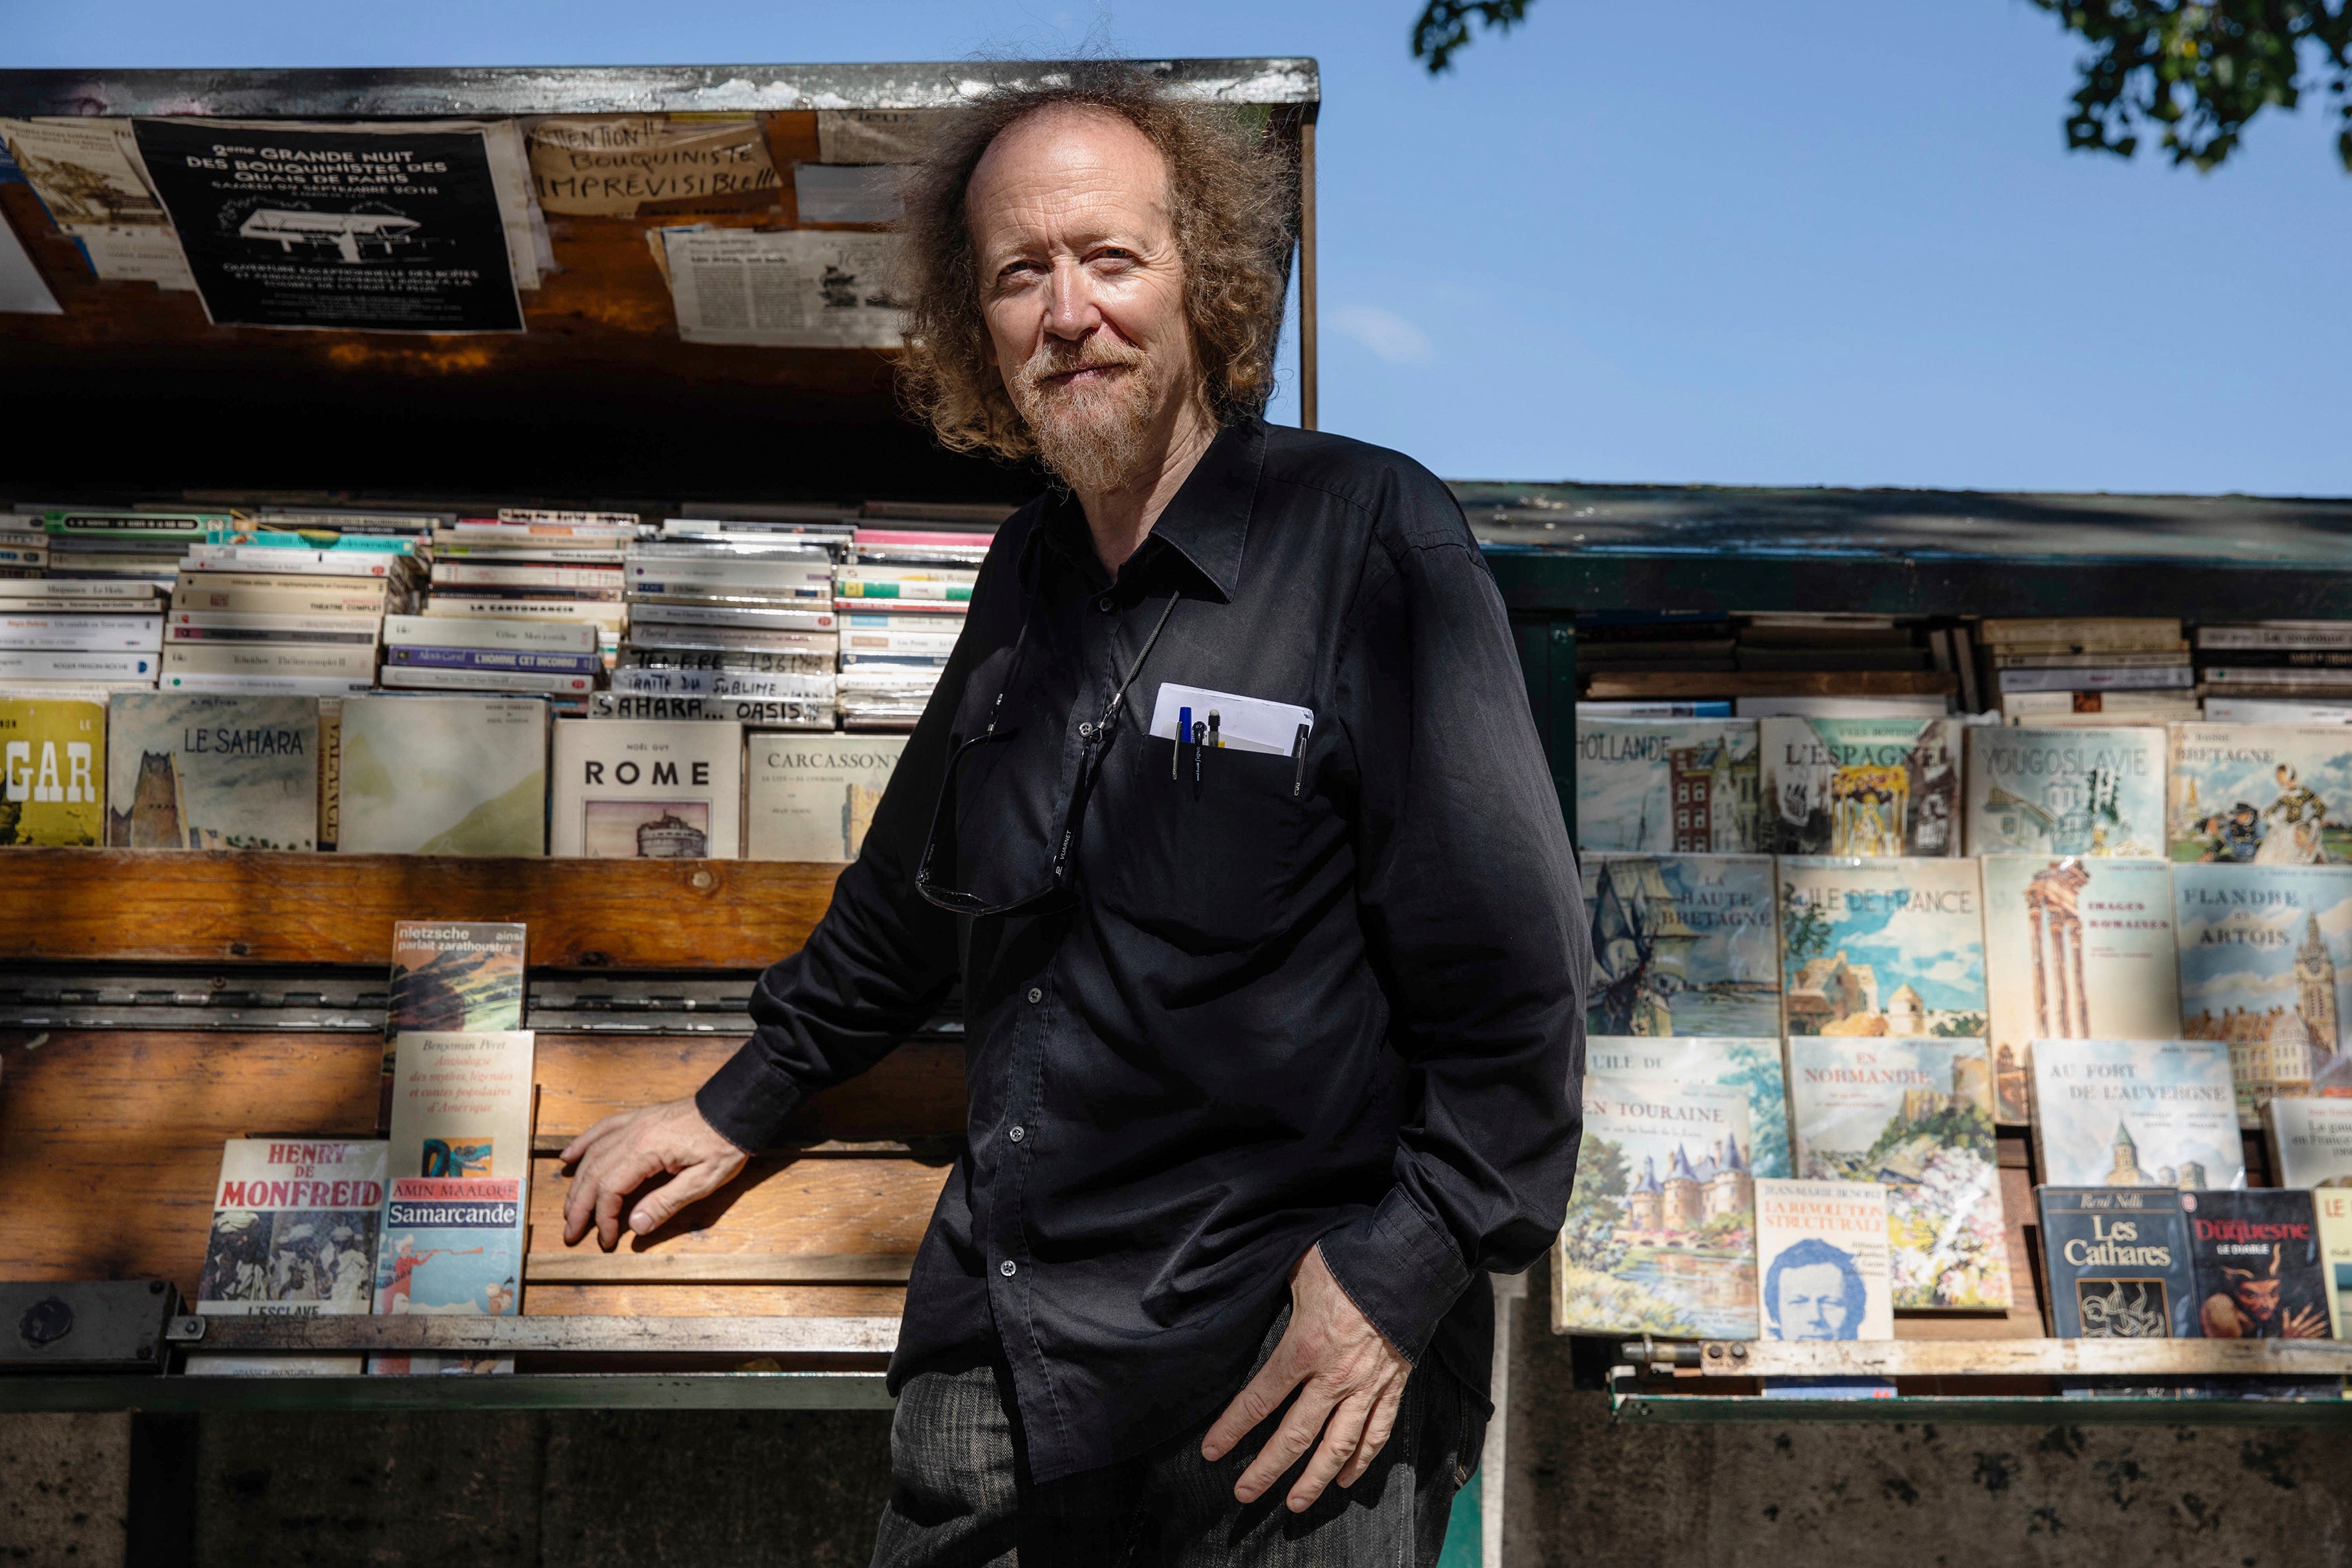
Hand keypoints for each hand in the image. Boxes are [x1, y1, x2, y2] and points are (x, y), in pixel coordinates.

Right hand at [559, 1097, 748, 1249]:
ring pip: (593, 1154)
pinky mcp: (639, 1117)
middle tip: (570, 1232)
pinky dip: (582, 1144)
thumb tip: (635, 1227)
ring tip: (569, 1208)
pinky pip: (601, 1129)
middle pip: (593, 1173)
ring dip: (577, 1183)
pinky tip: (568, 1158)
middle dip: (579, 1206)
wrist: (736, 1107)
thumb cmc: (724, 1143)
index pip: (610, 1189)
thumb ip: (667, 1203)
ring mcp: (634, 1122)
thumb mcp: (704, 1180)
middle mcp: (633, 1133)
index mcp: (647, 1150)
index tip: (607, 1239)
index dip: (603, 1217)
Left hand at [1200, 1242, 1411, 1512]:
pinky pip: (1377, 1433)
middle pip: (1295, 1435)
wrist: (1410, 1264)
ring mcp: (1367, 1386)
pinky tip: (1346, 1479)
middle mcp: (1335, 1376)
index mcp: (1304, 1347)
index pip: (1260, 1398)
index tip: (1212, 1451)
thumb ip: (1278, 1291)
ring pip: (1338, 1446)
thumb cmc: (1350, 1261)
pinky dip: (1362, 1460)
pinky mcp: (1393, 1386)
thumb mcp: (1301, 1269)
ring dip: (1314, 1479)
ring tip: (1295, 1504)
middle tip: (1244, 1493)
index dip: (1233, 1428)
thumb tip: (1254, 1285)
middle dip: (1267, 1469)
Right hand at [2281, 1302, 2330, 1338]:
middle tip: (2322, 1313)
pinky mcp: (2307, 1340)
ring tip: (2325, 1322)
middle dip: (2315, 1317)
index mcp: (2294, 1325)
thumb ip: (2285, 1319)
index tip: (2311, 1305)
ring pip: (2313, 1329)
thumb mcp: (2284, 1327)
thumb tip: (2286, 1309)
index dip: (2306, 1310)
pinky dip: (2319, 1333)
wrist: (2286, 1348)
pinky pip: (2314, 1336)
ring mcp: (2304, 1335)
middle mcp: (2300, 1329)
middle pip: (2309, 1322)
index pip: (2301, 1315)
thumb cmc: (2285, 1337)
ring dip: (2319, 1325)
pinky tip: (2324, 1330)